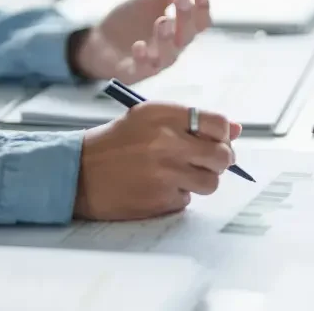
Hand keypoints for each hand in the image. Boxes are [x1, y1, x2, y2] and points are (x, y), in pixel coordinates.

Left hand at [72, 0, 212, 83]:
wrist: (101, 37)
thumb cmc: (133, 19)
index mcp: (179, 30)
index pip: (199, 23)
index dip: (202, 9)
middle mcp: (171, 48)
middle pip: (186, 37)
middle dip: (186, 18)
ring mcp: (153, 61)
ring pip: (167, 56)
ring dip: (167, 39)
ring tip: (163, 21)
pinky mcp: (133, 71)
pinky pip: (141, 69)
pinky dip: (141, 58)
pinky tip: (138, 45)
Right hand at [74, 101, 241, 220]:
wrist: (77, 172)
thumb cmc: (115, 143)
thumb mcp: (148, 120)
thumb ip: (192, 121)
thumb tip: (236, 129)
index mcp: (163, 115)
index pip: (218, 123)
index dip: (223, 134)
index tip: (216, 139)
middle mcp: (167, 142)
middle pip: (222, 155)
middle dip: (220, 161)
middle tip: (206, 162)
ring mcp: (165, 173)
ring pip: (211, 182)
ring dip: (200, 180)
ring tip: (178, 175)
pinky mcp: (160, 199)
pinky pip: (187, 199)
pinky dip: (177, 195)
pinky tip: (156, 187)